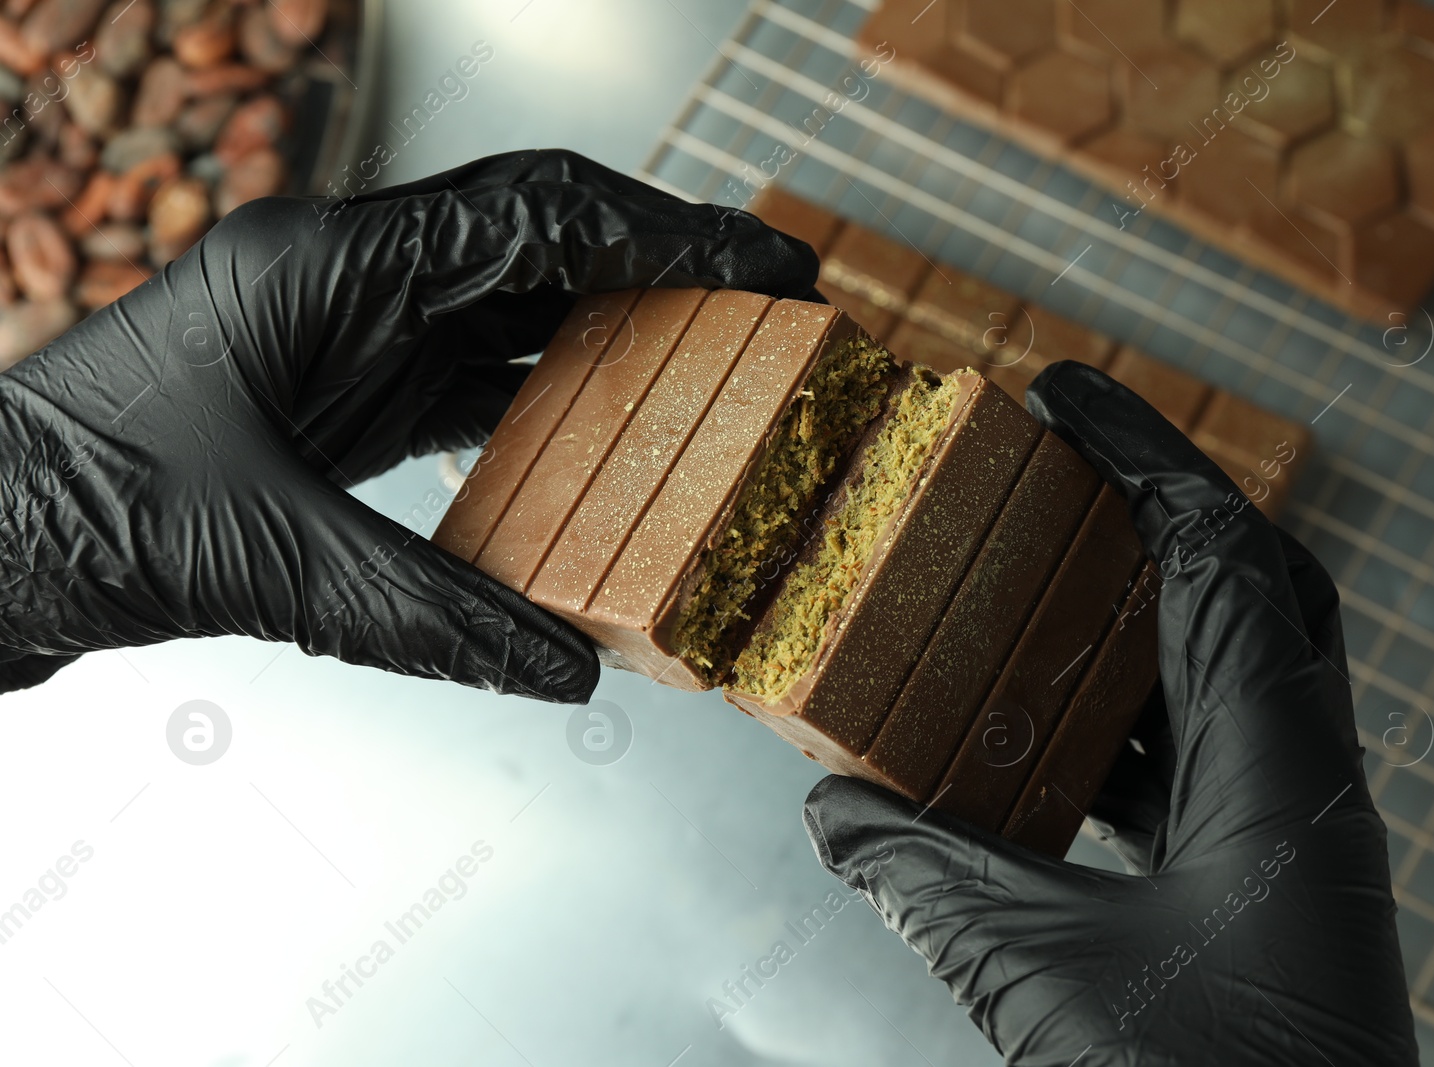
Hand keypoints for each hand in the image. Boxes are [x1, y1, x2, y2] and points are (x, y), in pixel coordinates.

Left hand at [0, 150, 818, 697]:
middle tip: (764, 303)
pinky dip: (546, 395)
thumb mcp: (275, 564)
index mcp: (328, 265)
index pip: (533, 215)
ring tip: (710, 366)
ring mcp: (342, 330)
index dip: (662, 234)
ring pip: (508, 304)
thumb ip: (435, 615)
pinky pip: (468, 372)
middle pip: (536, 241)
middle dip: (658, 267)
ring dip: (611, 330)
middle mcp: (344, 277)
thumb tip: (568, 669)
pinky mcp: (338, 387)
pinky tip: (606, 433)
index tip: (757, 262)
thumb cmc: (81, 513)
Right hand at [802, 361, 1416, 1065]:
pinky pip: (1194, 757)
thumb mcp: (1040, 972)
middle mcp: (1303, 780)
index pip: (1218, 553)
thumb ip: (928, 876)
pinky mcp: (1262, 879)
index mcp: (1280, 768)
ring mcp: (1290, 829)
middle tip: (1057, 478)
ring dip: (1129, 619)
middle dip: (1152, 514)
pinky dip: (1118, 721)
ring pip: (1220, 672)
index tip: (1061, 397)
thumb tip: (835, 812)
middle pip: (1247, 586)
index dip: (1141, 457)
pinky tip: (1041, 737)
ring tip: (1029, 589)